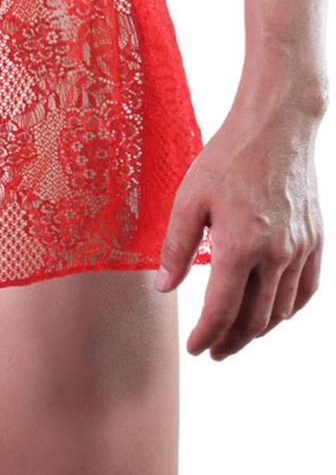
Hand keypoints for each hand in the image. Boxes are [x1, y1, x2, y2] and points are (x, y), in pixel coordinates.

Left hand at [154, 97, 324, 360]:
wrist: (276, 129)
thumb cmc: (226, 160)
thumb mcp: (188, 200)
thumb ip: (177, 248)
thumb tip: (164, 287)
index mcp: (240, 246)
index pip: (222, 310)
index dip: (205, 335)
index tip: (194, 349)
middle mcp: (276, 255)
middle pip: (254, 318)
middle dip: (231, 341)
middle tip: (213, 351)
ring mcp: (301, 249)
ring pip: (282, 309)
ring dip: (258, 330)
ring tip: (237, 337)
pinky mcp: (316, 240)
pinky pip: (307, 290)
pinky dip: (289, 310)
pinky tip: (273, 312)